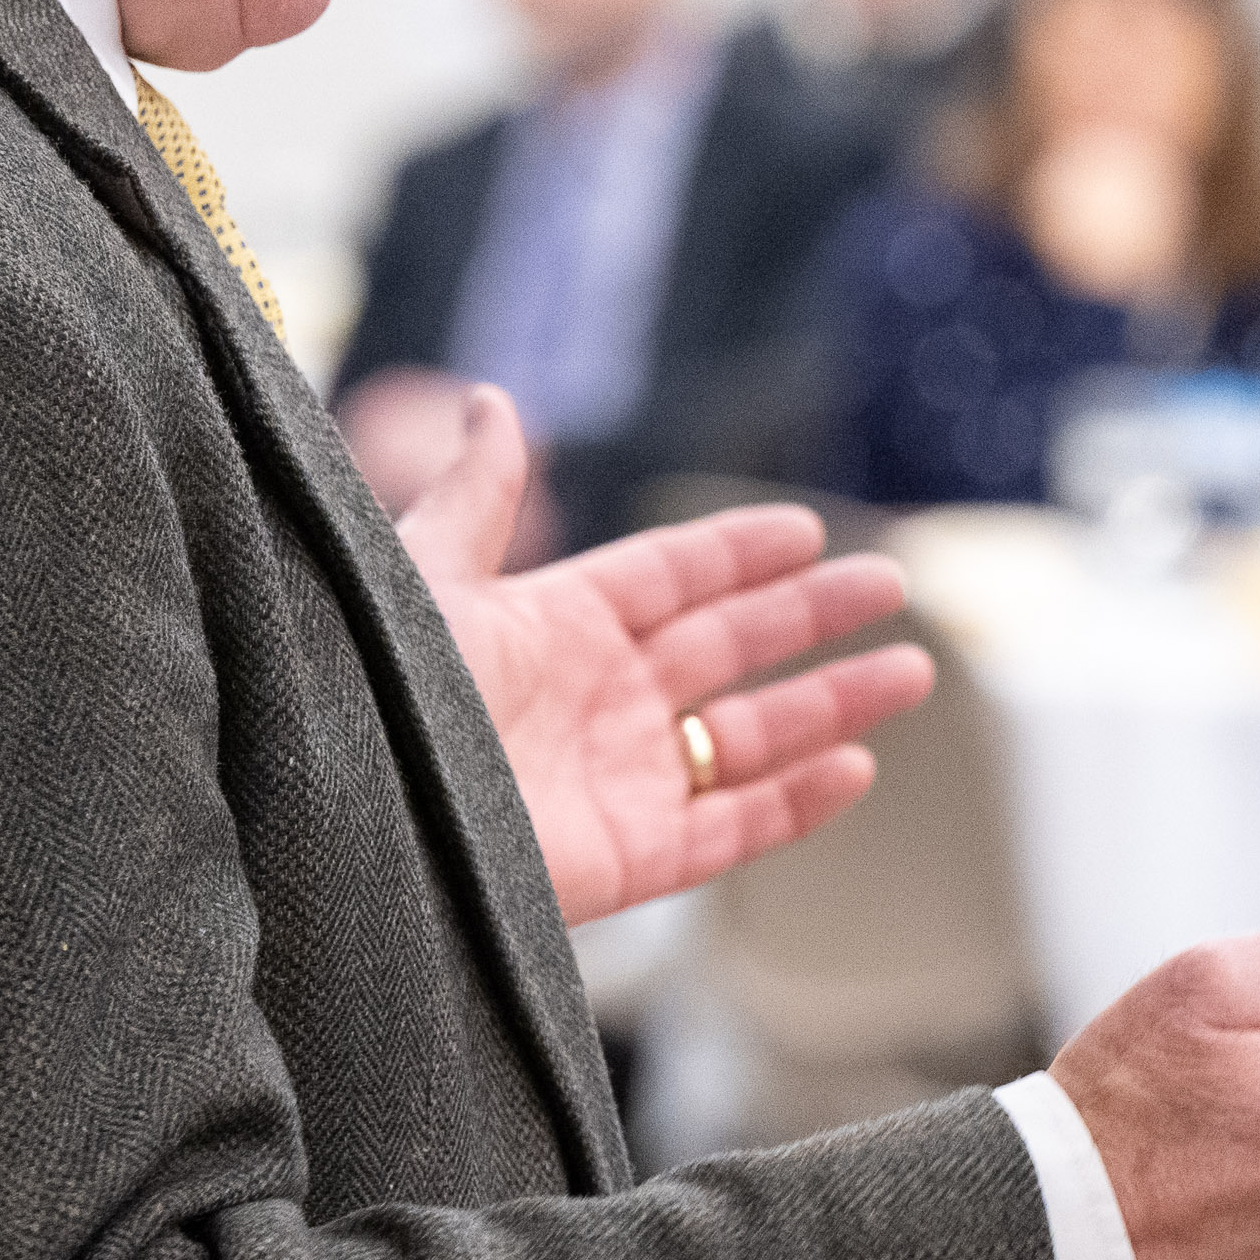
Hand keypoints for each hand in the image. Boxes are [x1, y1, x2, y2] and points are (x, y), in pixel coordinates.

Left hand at [395, 386, 933, 924]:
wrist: (348, 812)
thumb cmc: (372, 691)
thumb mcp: (423, 573)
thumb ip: (475, 493)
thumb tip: (492, 400)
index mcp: (553, 623)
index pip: (669, 577)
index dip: (737, 551)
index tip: (805, 530)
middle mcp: (597, 700)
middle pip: (730, 647)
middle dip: (812, 618)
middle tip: (892, 584)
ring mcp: (618, 780)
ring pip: (750, 737)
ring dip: (832, 704)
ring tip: (911, 673)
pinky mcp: (628, 859)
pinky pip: (731, 829)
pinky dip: (797, 801)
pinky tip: (855, 765)